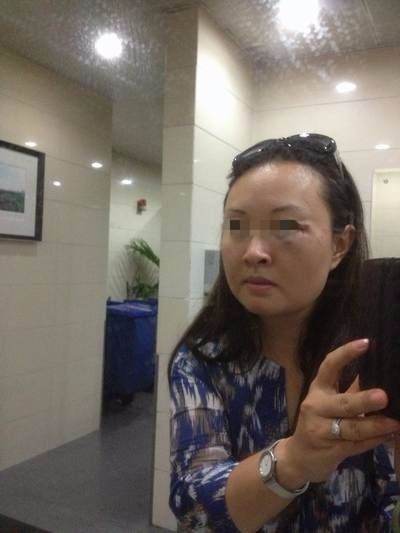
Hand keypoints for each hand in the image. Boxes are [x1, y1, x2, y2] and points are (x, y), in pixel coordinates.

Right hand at [285, 339, 399, 482]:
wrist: (298, 457)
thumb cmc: (320, 423)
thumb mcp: (330, 402)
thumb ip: (351, 389)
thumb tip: (378, 371)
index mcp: (318, 389)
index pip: (329, 366)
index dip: (346, 354)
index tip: (366, 343)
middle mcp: (315, 406)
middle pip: (342, 403)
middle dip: (363, 400)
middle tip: (384, 396)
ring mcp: (320, 430)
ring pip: (351, 427)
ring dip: (375, 425)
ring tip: (395, 423)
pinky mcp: (329, 451)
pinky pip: (355, 445)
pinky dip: (373, 441)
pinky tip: (388, 436)